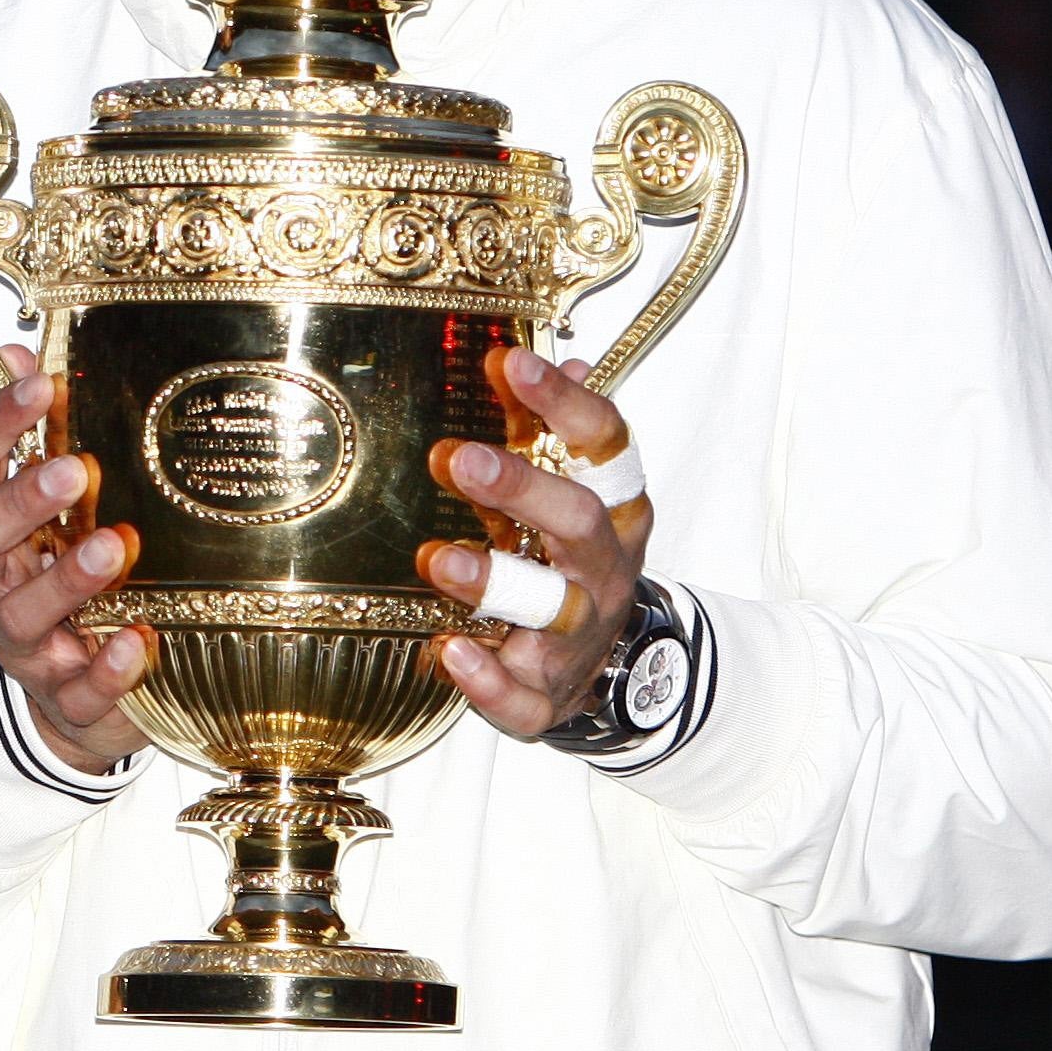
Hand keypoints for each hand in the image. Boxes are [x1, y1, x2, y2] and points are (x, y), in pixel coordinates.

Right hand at [0, 345, 150, 772]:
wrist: (68, 704)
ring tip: (113, 549)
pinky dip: (104, 670)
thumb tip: (19, 351)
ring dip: (66, 580)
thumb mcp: (41, 512)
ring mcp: (21, 647)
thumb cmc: (52, 583)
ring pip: (23, 616)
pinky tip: (135, 643)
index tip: (40, 383)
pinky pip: (76, 691)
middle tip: (75, 471)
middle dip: (18, 505)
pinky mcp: (63, 700)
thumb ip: (30, 437)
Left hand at [416, 347, 651, 738]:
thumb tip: (560, 355)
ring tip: (436, 559)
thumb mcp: (565, 489)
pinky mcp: (546, 695)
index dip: (565, 403)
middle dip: (523, 489)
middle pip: (579, 523)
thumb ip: (549, 428)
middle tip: (457, 457)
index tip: (510, 361)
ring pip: (551, 609)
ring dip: (494, 582)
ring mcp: (580, 635)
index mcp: (615, 509)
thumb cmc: (568, 559)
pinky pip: (524, 695)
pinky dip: (487, 679)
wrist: (608, 672)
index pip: (605, 446)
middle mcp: (604, 569)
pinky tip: (447, 652)